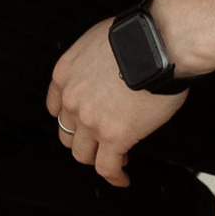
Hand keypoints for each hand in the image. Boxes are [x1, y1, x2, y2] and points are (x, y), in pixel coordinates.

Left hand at [47, 21, 191, 185]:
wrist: (158, 43)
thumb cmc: (139, 37)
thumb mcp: (98, 41)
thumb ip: (92, 64)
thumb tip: (106, 74)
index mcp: (65, 74)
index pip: (56, 107)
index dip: (71, 119)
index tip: (82, 124)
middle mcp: (72, 99)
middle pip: (68, 134)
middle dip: (83, 140)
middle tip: (100, 142)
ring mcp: (90, 121)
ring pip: (83, 154)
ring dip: (97, 159)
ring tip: (114, 160)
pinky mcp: (114, 137)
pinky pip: (107, 167)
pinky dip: (114, 176)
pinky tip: (122, 178)